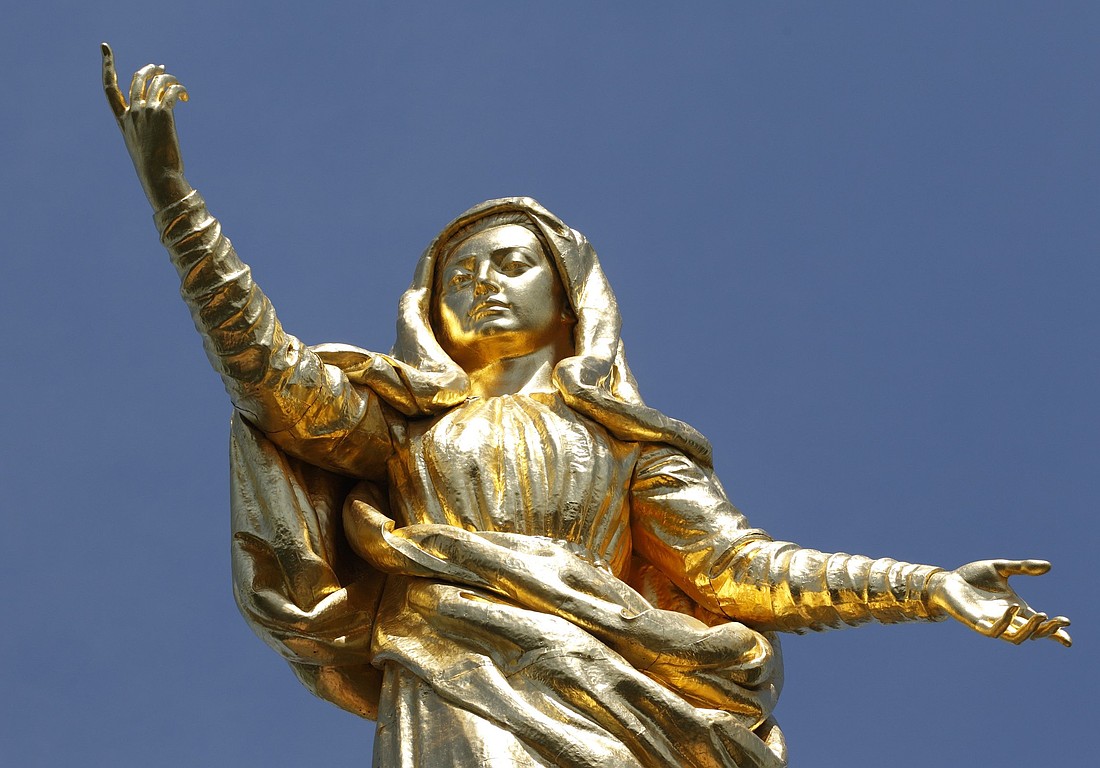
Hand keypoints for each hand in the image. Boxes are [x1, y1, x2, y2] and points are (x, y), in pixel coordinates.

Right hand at [102, 43, 191, 208]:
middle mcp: (131, 113)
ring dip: (168, 78)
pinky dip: (179, 89)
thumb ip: (148, 128)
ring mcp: (146, 112)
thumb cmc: (154, 168)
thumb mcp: (145, 145)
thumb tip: (162, 116)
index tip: (105, 48)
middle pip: (137, 79)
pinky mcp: (162, 114)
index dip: (107, 66)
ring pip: (156, 82)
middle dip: (149, 70)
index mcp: (122, 121)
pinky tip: (185, 97)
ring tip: (179, 86)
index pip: (109, 88)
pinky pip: (171, 91)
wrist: (159, 177)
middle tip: (160, 68)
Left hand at [928, 559, 1070, 646]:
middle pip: (1032, 634)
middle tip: (1058, 620)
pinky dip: (1005, 622)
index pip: (1038, 623)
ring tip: (1041, 615)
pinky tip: (1011, 608)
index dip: (1055, 628)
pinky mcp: (975, 624)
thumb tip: (1049, 566)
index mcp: (1014, 609)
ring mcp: (991, 623)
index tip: (1068, 622)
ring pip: (1016, 638)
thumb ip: (1022, 567)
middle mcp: (1005, 619)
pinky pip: (993, 631)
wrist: (946, 581)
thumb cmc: (972, 577)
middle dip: (1048, 631)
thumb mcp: (1000, 568)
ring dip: (1030, 630)